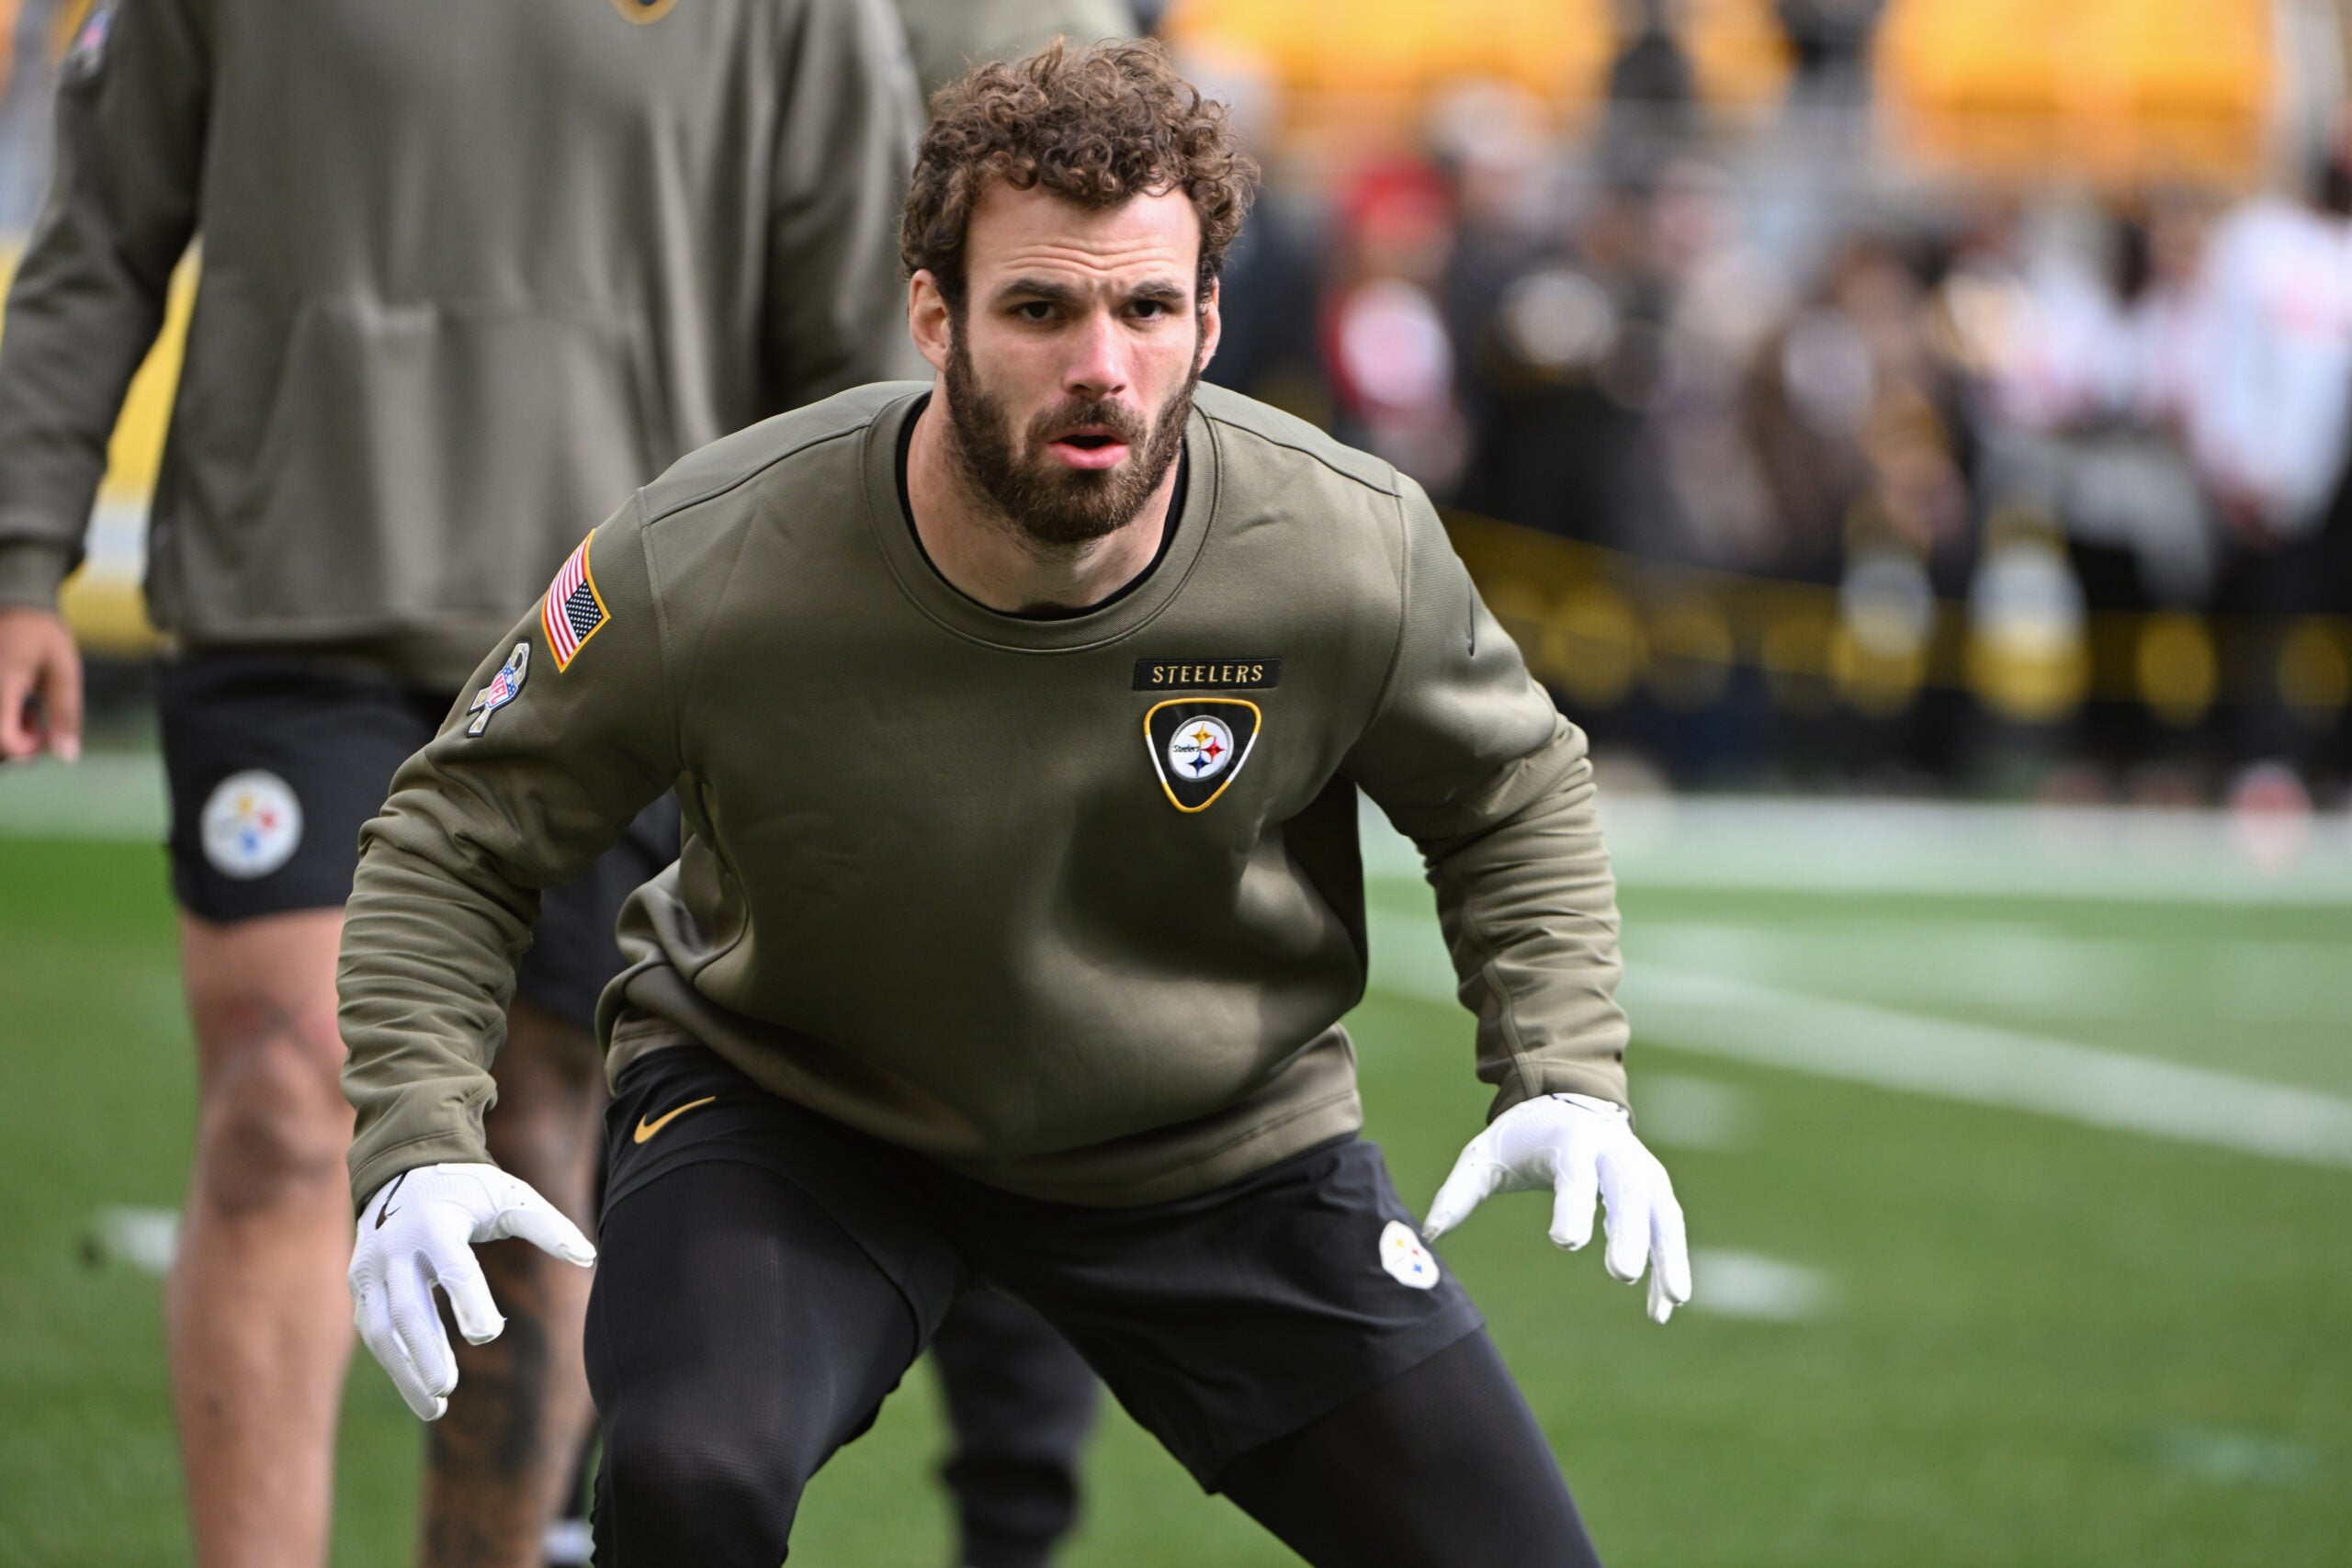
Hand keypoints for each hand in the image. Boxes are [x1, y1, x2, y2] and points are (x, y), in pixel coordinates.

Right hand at [0, 607, 81, 761]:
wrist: (14, 603)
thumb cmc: (41, 634)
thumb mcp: (64, 671)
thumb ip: (65, 713)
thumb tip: (67, 756)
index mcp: (0, 686)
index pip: (2, 742)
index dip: (26, 749)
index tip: (46, 734)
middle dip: (14, 746)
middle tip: (35, 722)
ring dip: (5, 735)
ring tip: (23, 711)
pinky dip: (1, 721)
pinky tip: (12, 705)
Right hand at [349, 1162, 595, 1419]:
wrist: (404, 1169)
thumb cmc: (468, 1190)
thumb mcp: (509, 1197)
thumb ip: (548, 1226)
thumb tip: (588, 1257)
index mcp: (436, 1223)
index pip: (453, 1268)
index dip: (470, 1302)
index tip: (488, 1335)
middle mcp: (395, 1246)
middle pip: (407, 1307)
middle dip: (426, 1350)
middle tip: (449, 1387)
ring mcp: (370, 1267)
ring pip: (381, 1328)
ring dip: (405, 1370)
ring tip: (436, 1405)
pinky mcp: (360, 1285)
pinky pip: (373, 1330)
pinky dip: (395, 1363)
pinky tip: (421, 1392)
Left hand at [1423, 1093, 1691, 1323]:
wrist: (1569, 1101)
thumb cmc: (1522, 1137)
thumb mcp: (1484, 1155)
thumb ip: (1460, 1192)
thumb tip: (1428, 1235)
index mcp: (1569, 1141)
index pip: (1574, 1176)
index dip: (1572, 1207)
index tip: (1564, 1242)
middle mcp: (1613, 1152)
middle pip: (1627, 1192)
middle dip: (1628, 1232)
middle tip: (1620, 1273)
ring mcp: (1640, 1168)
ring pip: (1660, 1211)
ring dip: (1666, 1254)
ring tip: (1669, 1299)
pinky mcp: (1655, 1188)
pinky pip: (1668, 1227)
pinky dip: (1670, 1263)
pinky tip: (1665, 1306)